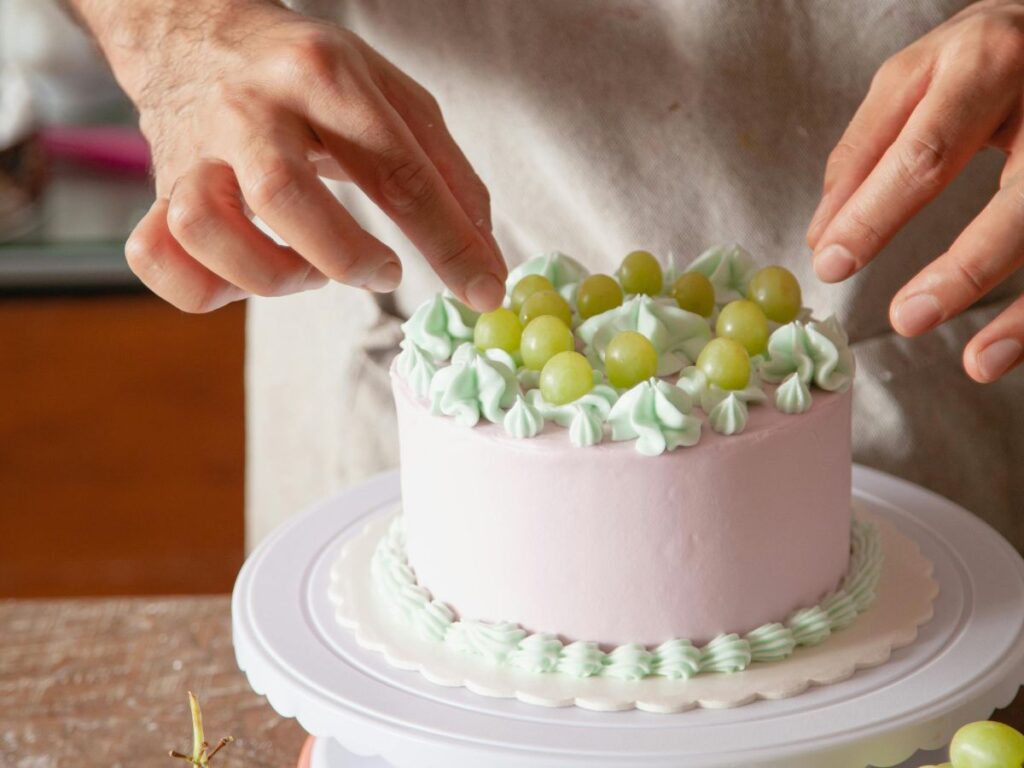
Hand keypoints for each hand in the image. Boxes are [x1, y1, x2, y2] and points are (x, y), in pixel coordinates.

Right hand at [73, 0, 505, 311]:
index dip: (449, 242)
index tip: (484, 290)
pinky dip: (201, 286)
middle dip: (346, 256)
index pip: (396, 168)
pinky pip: (155, 255)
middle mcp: (249, 109)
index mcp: (322, 75)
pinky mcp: (158, 188)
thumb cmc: (306, 75)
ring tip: (307, 268)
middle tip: (383, 271)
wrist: (195, 30)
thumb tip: (482, 252)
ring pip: (206, 228)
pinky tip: (243, 275)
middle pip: (284, 197)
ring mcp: (194, 150)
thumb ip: (444, 168)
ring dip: (269, 275)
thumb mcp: (388, 94)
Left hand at [806, 0, 1023, 382]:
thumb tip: (822, 235)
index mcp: (985, 66)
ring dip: (1023, 310)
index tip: (831, 263)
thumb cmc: (978, 56)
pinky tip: (1009, 349)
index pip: (922, 156)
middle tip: (905, 319)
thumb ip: (864, 152)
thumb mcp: (913, 78)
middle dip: (961, 271)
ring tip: (979, 363)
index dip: (873, 216)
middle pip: (1018, 200)